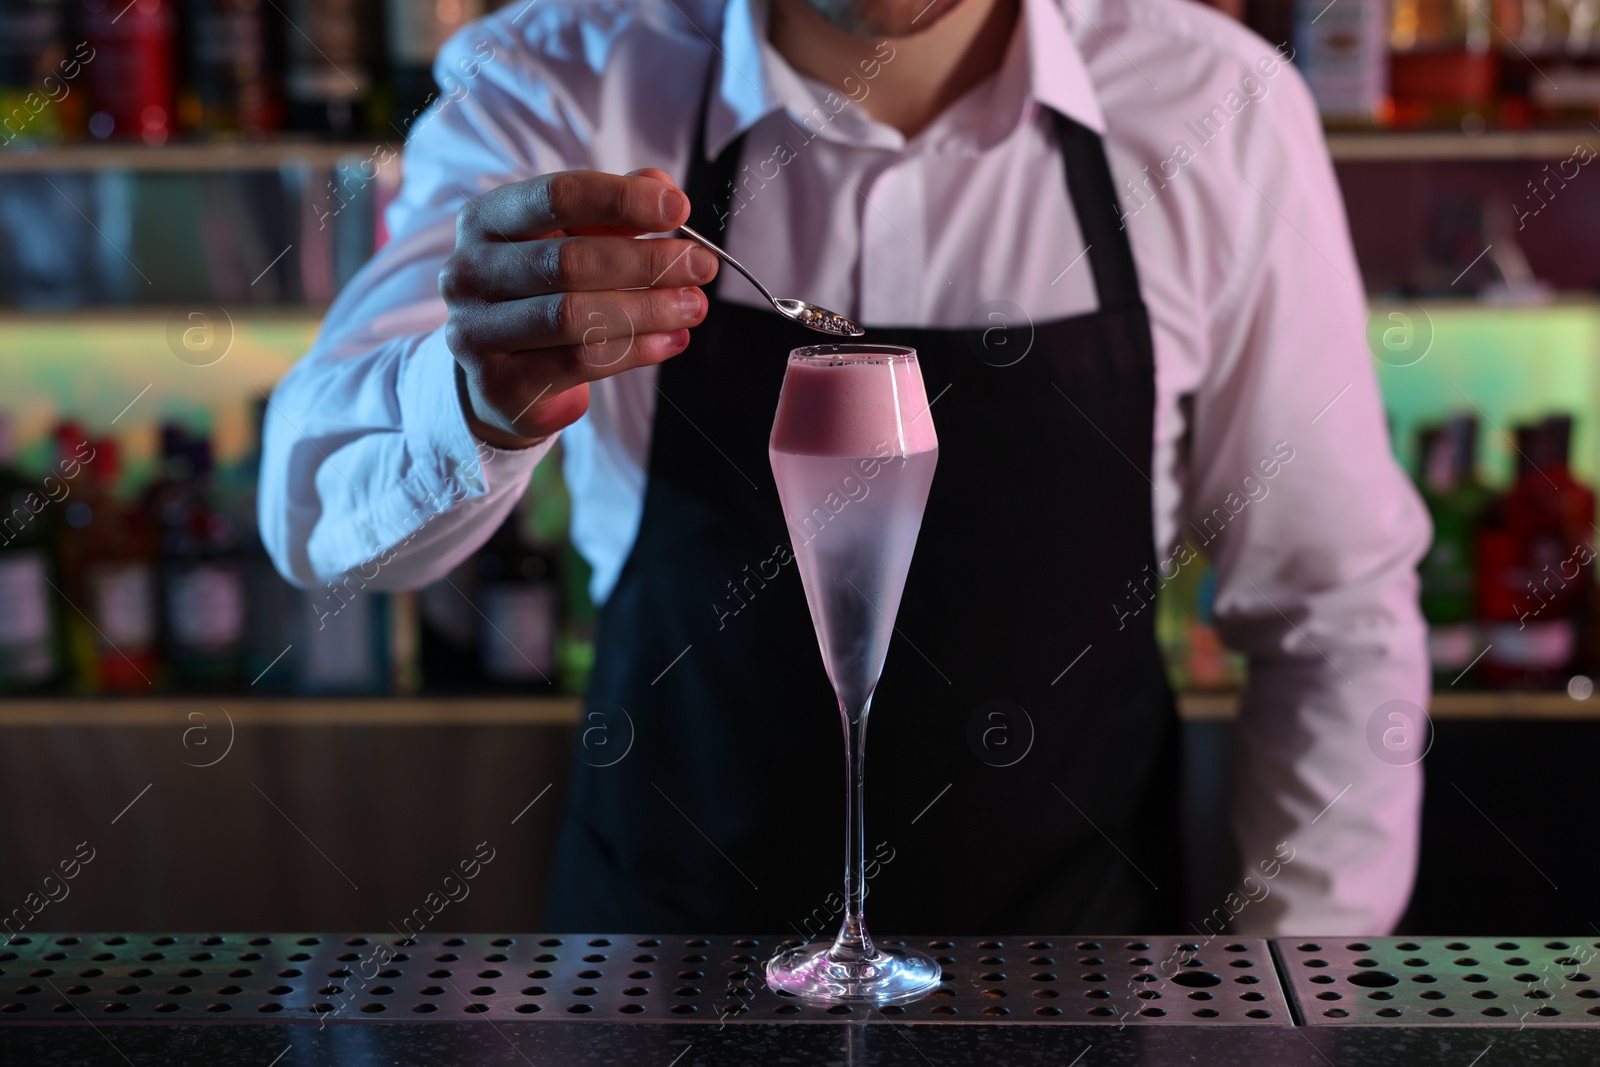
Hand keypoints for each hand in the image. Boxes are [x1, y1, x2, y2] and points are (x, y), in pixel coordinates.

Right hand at [439, 167, 716, 446]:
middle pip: (570, 260)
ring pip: (574, 316)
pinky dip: (636, 350)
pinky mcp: (499, 383)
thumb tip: (661, 186)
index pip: (556, 196)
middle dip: (647, 262)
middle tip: (701, 265)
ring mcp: (476, 331)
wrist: (496, 375)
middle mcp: (469, 271)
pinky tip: (671, 340)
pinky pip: (579, 362)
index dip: (621, 199)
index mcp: (485, 220)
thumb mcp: (568, 241)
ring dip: (647, 310)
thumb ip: (611, 212)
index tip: (679, 209)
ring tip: (694, 305)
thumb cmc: (539, 293)